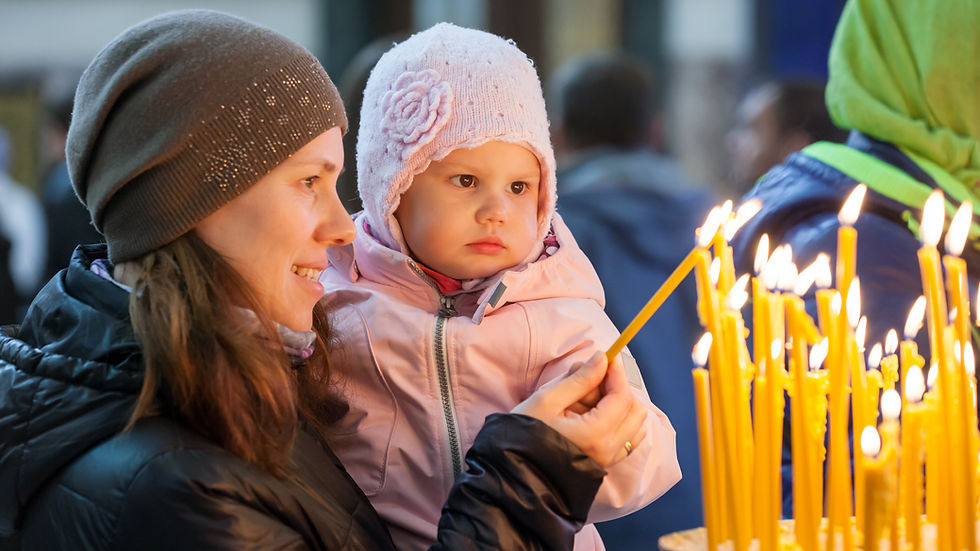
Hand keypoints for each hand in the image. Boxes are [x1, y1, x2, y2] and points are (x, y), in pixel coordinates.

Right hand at [512, 352, 646, 467]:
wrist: (513, 468)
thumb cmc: (524, 433)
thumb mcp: (548, 400)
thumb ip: (580, 379)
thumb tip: (602, 358)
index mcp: (595, 435)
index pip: (621, 397)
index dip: (617, 373)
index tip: (607, 357)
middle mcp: (608, 450)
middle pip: (635, 410)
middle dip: (618, 389)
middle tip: (592, 379)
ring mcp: (608, 460)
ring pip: (634, 425)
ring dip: (618, 405)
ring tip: (588, 399)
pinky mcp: (604, 463)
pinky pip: (626, 439)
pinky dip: (617, 421)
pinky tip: (593, 414)